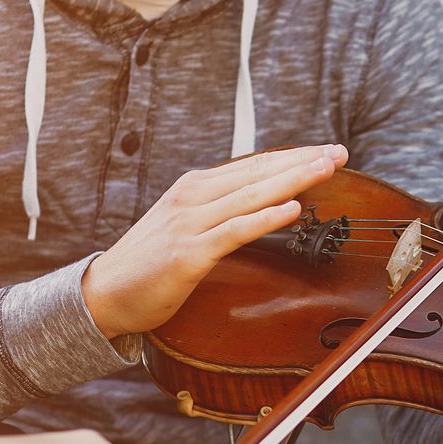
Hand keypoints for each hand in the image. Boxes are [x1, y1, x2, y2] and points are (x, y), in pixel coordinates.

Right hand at [82, 144, 347, 338]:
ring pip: (251, 196)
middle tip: (338, 151)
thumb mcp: (186, 225)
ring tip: (325, 168)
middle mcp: (193, 197)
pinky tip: (292, 210)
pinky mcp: (188, 254)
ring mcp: (190, 224)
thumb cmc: (149, 263)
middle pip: (257, 173)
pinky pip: (234, 232)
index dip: (292, 156)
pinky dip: (265, 218)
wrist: (104, 294)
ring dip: (291, 180)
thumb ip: (218, 210)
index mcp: (195, 188)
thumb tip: (258, 201)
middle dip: (301, 161)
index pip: (253, 165)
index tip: (326, 150)